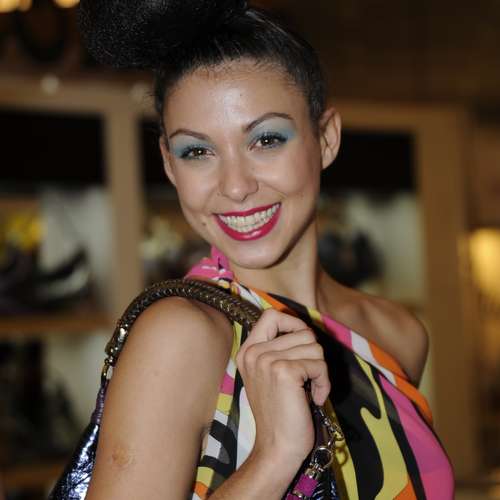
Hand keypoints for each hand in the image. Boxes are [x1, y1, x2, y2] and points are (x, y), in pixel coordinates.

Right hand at [236, 309, 330, 466]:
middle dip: (314, 355)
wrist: (276, 448)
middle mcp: (254, 352)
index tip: (302, 346)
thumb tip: (304, 330)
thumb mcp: (269, 375)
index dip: (293, 324)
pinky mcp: (284, 372)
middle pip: (303, 332)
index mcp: (248, 351)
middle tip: (308, 378)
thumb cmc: (279, 414)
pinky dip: (323, 383)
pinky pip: (319, 365)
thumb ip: (278, 350)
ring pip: (315, 347)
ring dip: (320, 371)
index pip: (271, 315)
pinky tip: (314, 398)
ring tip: (309, 390)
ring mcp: (267, 360)